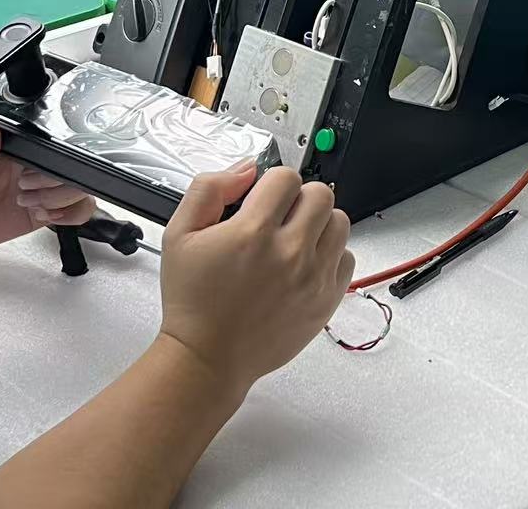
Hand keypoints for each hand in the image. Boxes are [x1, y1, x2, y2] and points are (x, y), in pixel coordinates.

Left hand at [0, 125, 95, 250]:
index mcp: (15, 147)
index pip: (53, 146)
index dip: (51, 162)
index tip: (29, 174)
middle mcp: (31, 166)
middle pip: (73, 169)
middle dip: (55, 185)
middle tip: (24, 190)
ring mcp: (39, 189)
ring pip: (78, 190)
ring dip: (62, 201)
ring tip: (32, 204)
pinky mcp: (40, 212)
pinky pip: (75, 211)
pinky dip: (72, 215)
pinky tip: (46, 216)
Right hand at [156, 166, 353, 389]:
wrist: (208, 357)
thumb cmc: (193, 302)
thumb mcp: (179, 234)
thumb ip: (209, 189)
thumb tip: (245, 170)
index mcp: (252, 232)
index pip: (286, 177)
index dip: (272, 183)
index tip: (263, 199)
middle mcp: (288, 253)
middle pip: (320, 194)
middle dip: (298, 199)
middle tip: (280, 218)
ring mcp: (312, 278)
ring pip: (340, 223)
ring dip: (319, 224)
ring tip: (294, 240)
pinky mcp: (326, 300)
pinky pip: (347, 258)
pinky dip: (330, 256)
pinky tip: (304, 264)